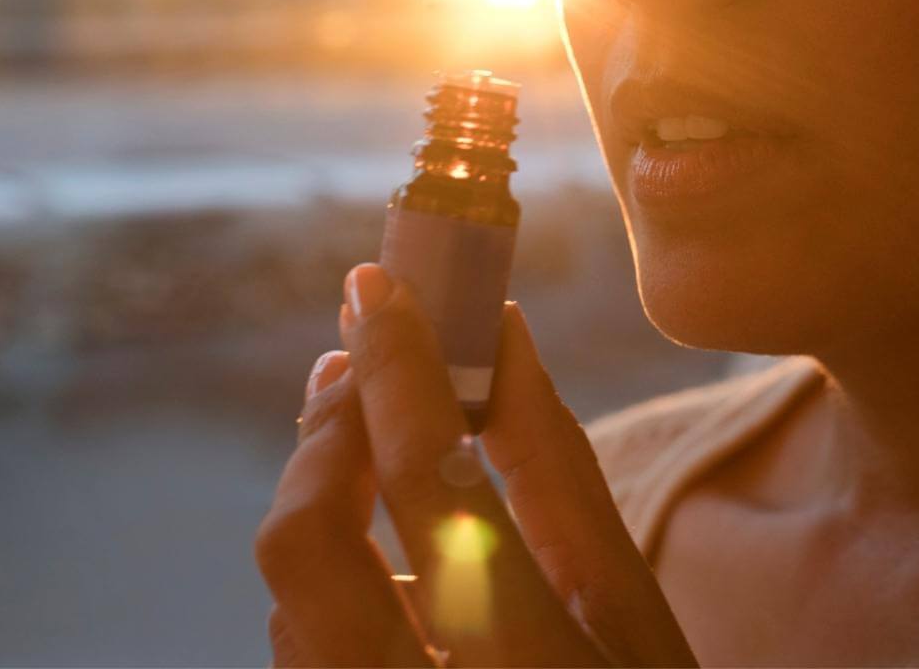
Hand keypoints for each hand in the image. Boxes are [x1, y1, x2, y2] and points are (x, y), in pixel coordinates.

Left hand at [255, 263, 696, 666]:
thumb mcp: (630, 607)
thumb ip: (557, 465)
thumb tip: (500, 331)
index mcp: (532, 664)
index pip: (433, 483)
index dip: (398, 368)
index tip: (375, 286)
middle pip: (308, 545)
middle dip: (325, 432)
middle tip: (355, 362)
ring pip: (289, 596)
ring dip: (320, 496)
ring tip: (366, 437)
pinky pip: (300, 645)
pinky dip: (327, 572)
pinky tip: (378, 550)